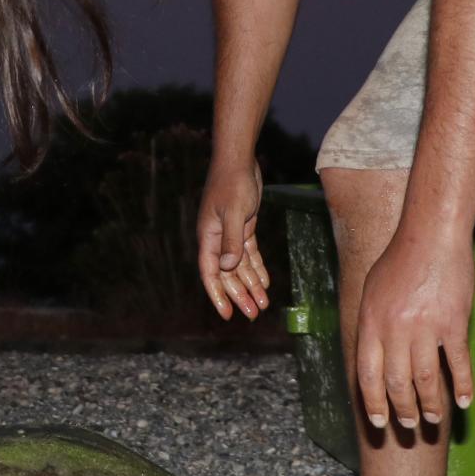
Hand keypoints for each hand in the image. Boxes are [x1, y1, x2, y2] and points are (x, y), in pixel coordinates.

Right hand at [197, 158, 269, 320]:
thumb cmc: (232, 184)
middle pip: (228, 274)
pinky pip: (249, 254)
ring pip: (240, 267)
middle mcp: (217, 239)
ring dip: (250, 285)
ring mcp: (230, 233)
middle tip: (253, 314)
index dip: (218, 295)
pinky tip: (265, 282)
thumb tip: (228, 267)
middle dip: (240, 295)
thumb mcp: (234, 213)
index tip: (227, 314)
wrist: (238, 161)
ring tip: (262, 304)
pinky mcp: (243, 226)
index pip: (211, 273)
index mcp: (209, 238)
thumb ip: (232, 240)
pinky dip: (257, 268)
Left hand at [354, 229, 474, 432]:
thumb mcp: (372, 290)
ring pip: (426, 379)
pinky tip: (465, 401)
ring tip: (433, 419)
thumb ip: (372, 324)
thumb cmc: (400, 259)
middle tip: (408, 425)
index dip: (373, 403)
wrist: (431, 235)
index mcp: (371, 322)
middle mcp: (395, 329)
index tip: (379, 422)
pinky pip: (458, 363)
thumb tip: (373, 356)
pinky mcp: (454, 323)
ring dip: (430, 404)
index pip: (368, 375)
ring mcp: (425, 327)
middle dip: (401, 410)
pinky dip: (462, 385)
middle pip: (396, 382)